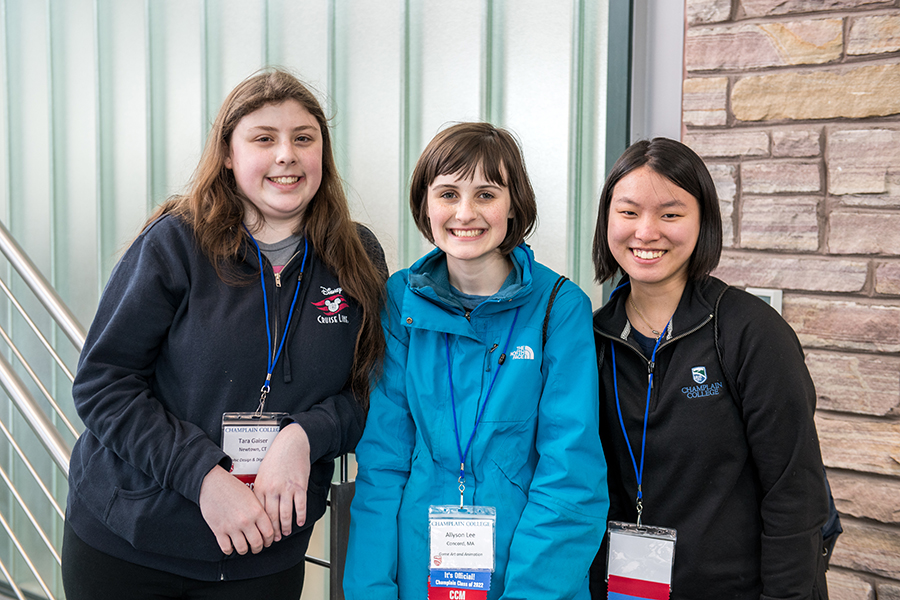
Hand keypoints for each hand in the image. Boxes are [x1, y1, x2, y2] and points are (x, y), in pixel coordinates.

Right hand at [198, 465, 274, 554]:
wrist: (212, 483)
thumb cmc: (231, 487)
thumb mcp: (252, 496)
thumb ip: (259, 510)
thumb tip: (266, 524)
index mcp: (256, 511)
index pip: (269, 533)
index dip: (269, 540)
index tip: (268, 541)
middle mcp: (246, 521)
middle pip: (257, 544)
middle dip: (258, 548)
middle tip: (257, 547)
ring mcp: (232, 527)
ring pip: (242, 549)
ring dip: (245, 550)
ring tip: (244, 547)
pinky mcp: (219, 530)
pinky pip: (226, 548)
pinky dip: (229, 550)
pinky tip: (231, 546)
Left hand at [253, 423, 310, 541]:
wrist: (291, 443)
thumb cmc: (276, 457)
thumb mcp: (262, 473)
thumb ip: (260, 489)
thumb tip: (258, 506)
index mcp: (260, 487)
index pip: (259, 513)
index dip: (261, 526)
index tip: (262, 533)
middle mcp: (272, 489)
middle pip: (271, 517)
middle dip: (273, 531)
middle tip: (274, 539)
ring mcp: (287, 488)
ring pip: (285, 515)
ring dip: (286, 527)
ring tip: (286, 532)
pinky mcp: (300, 486)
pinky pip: (300, 506)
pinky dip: (300, 517)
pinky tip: (299, 522)